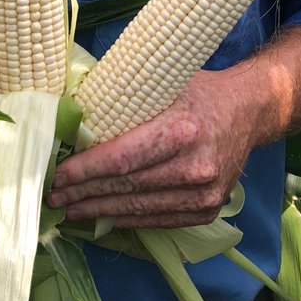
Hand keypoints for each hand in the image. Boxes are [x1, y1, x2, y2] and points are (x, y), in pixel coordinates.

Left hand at [47, 68, 256, 228]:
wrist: (249, 111)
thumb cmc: (199, 90)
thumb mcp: (164, 81)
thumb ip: (125, 98)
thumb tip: (74, 112)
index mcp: (182, 129)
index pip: (122, 158)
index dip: (86, 170)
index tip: (58, 174)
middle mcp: (195, 166)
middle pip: (126, 186)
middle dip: (84, 193)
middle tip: (52, 195)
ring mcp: (204, 194)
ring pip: (139, 208)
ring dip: (98, 211)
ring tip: (69, 210)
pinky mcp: (207, 210)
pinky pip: (158, 219)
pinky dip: (126, 219)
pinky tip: (102, 216)